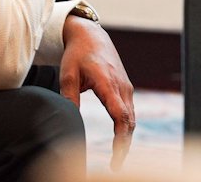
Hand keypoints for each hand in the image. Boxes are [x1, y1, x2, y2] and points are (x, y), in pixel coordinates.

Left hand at [61, 16, 135, 170]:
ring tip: (117, 158)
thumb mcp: (68, 75)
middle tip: (115, 166)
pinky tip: (120, 140)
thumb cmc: (78, 54)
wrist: (91, 35)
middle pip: (129, 121)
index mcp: (108, 82)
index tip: (116, 157)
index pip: (120, 116)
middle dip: (125, 145)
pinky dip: (126, 127)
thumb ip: (69, 98)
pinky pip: (130, 111)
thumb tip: (69, 121)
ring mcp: (126, 87)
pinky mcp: (126, 88)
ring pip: (132, 118)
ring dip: (126, 138)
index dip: (120, 139)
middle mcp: (122, 86)